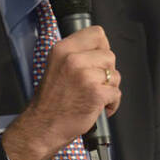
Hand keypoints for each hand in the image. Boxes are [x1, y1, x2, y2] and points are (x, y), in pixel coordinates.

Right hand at [3, 25, 120, 159]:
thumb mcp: (56, 66)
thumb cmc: (50, 101)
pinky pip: (116, 93)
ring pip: (115, 76)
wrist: (42, 126)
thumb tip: (100, 49)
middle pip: (109, 56)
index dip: (101, 47)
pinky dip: (111, 104)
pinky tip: (97, 107)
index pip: (96, 33)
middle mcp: (73, 59)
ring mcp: (85, 76)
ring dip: (109, 89)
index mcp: (63, 49)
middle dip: (106, 72)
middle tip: (93, 84)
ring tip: (93, 97)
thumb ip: (76, 54)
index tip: (97, 60)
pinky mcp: (96, 93)